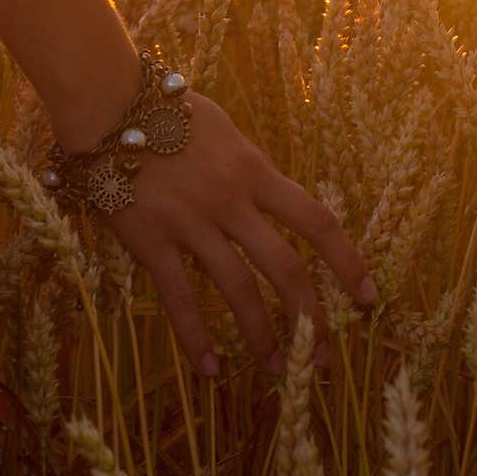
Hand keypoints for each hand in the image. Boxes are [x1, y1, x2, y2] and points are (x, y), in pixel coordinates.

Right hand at [105, 90, 375, 376]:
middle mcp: (230, 201)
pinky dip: (196, 338)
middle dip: (311, 318)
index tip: (367, 297)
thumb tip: (268, 192)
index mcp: (253, 171)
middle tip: (324, 358)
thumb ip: (247, 166)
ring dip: (262, 337)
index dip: (347, 261)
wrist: (110, 103)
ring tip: (278, 372)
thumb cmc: (166, 109)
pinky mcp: (151, 239)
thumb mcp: (224, 131)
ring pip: (239, 289)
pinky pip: (178, 297)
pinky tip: (211, 369)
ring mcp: (191, 222)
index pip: (315, 221)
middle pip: (285, 267)